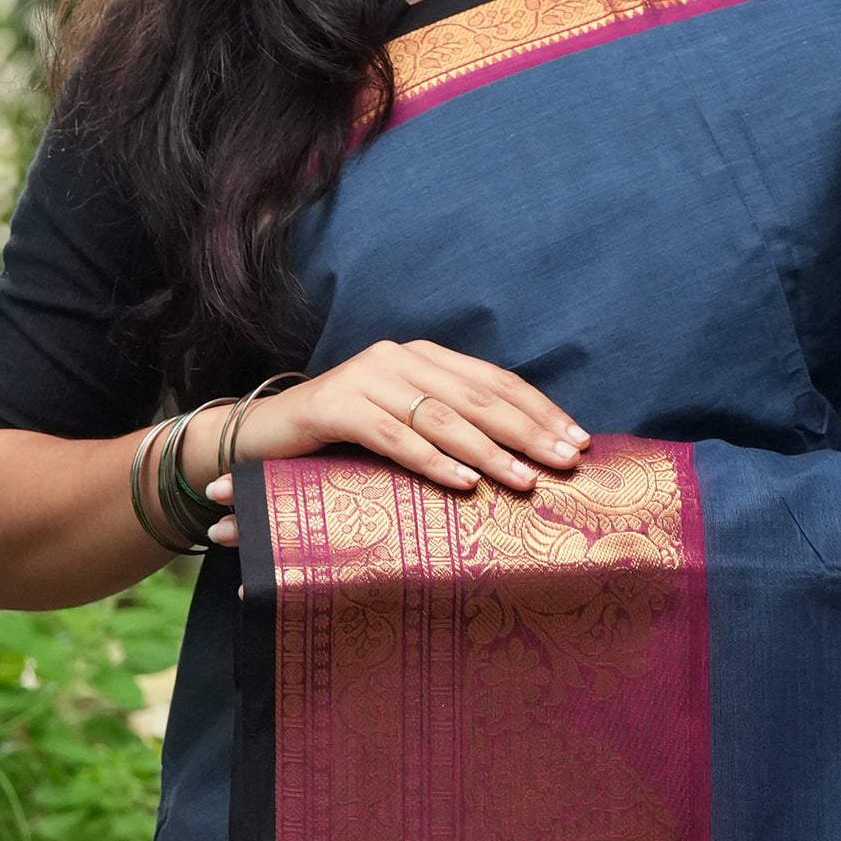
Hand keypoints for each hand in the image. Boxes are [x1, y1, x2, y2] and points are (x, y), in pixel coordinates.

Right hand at [204, 342, 584, 546]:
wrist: (261, 435)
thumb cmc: (343, 439)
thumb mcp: (405, 426)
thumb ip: (451, 427)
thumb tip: (524, 456)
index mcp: (423, 358)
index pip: (495, 381)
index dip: (539, 410)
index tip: (579, 440)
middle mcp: (398, 358)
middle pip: (477, 396)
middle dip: (528, 431)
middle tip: (565, 462)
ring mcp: (366, 378)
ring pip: (441, 416)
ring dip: (489, 451)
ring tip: (524, 480)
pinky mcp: (335, 405)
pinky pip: (394, 436)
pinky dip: (432, 460)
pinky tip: (463, 483)